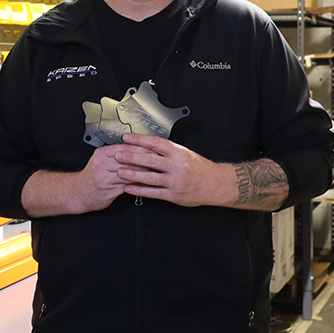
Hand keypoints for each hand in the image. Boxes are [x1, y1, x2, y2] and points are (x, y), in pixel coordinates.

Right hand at [21, 143, 154, 216]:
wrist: (78, 193)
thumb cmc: (93, 177)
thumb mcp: (102, 160)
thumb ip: (117, 154)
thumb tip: (139, 148)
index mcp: (102, 154)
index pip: (126, 147)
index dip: (142, 148)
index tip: (154, 148)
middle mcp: (103, 164)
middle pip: (129, 159)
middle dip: (146, 160)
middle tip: (160, 160)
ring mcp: (105, 178)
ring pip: (130, 173)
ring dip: (144, 173)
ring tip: (156, 172)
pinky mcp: (108, 191)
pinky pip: (127, 187)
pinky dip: (138, 185)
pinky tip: (147, 184)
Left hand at [113, 133, 235, 206]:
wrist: (215, 184)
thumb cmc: (200, 168)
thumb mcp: (186, 153)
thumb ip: (169, 151)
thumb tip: (148, 146)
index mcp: (179, 152)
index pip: (155, 143)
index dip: (139, 140)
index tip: (127, 138)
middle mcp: (177, 165)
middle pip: (150, 160)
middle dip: (131, 157)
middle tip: (118, 154)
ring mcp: (175, 181)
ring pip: (150, 177)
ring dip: (132, 174)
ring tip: (119, 171)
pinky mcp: (174, 194)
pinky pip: (153, 192)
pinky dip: (139, 190)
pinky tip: (129, 188)